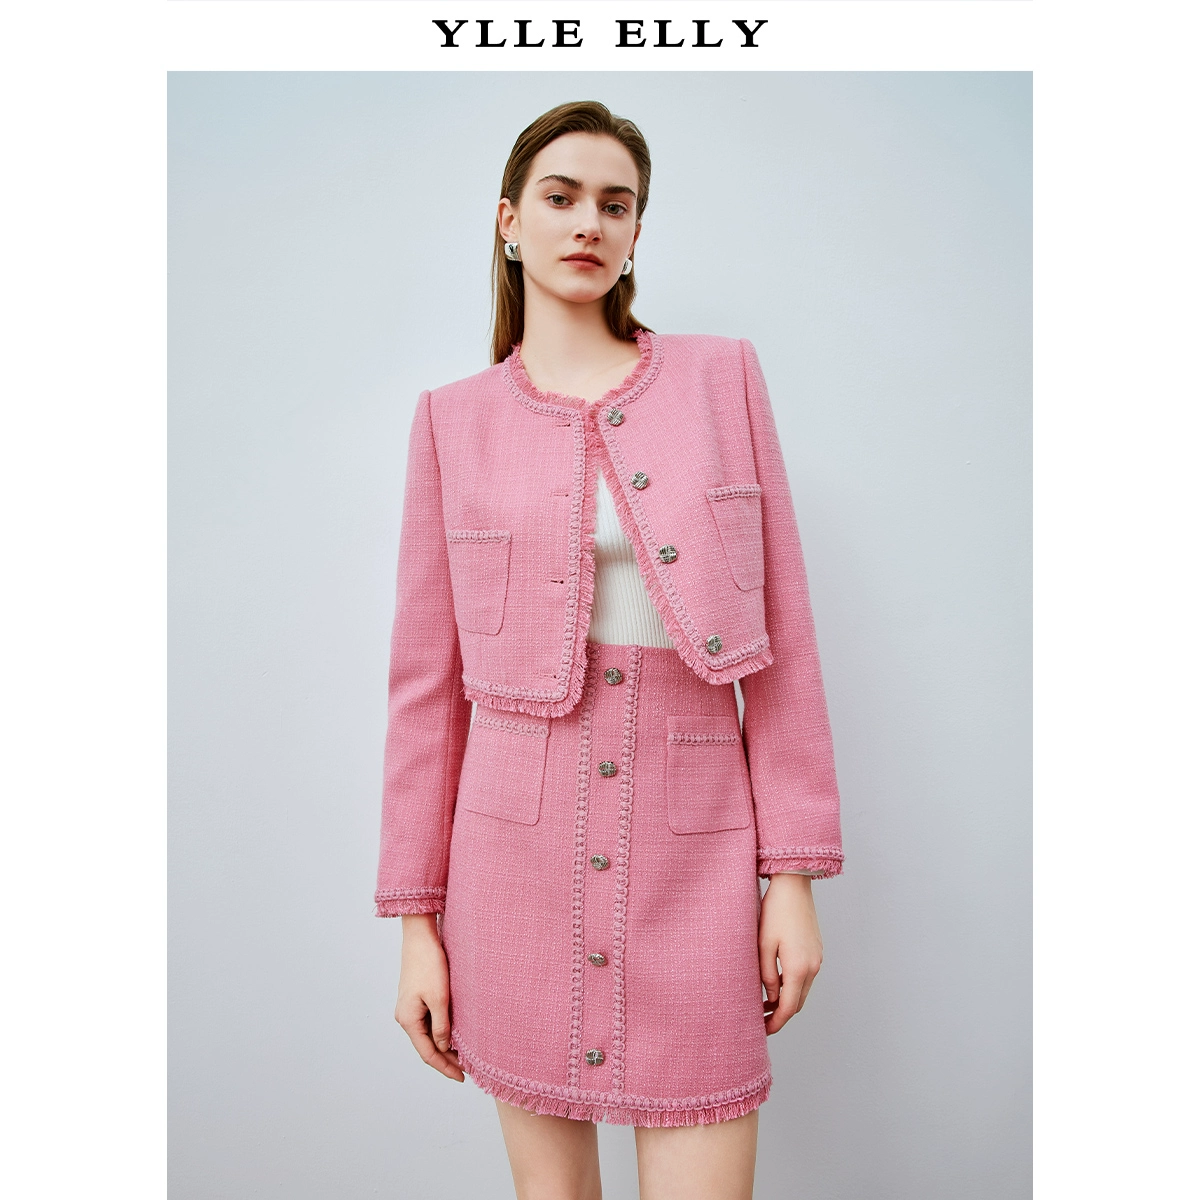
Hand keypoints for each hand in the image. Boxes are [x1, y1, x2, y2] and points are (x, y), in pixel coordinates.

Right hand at [395, 914, 464, 1081]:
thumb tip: (444, 1047)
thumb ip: (441, 1026)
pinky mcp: (416, 997)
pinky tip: (456, 1032)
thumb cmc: (429, 964)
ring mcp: (410, 1007)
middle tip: (467, 1069)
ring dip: (444, 1045)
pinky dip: (442, 1030)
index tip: (462, 1077)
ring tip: (464, 1054)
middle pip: (427, 1046)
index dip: (445, 1067)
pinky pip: (429, 1022)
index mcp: (408, 1020)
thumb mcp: (439, 998)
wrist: (420, 937)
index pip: (427, 1053)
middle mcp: (405, 1016)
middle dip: (446, 1059)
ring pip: (428, 1034)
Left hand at [759, 874, 823, 1033]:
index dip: (776, 1022)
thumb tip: (770, 997)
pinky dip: (793, 986)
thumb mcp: (763, 944)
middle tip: (761, 1020)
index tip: (763, 1030)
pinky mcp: (816, 950)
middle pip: (798, 1002)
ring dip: (787, 1000)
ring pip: (803, 990)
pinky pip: (805, 976)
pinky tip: (777, 983)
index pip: (789, 1007)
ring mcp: (817, 958)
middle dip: (781, 1014)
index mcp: (799, 968)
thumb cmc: (775, 911)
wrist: (794, 885)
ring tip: (765, 1003)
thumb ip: (767, 974)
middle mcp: (812, 967)